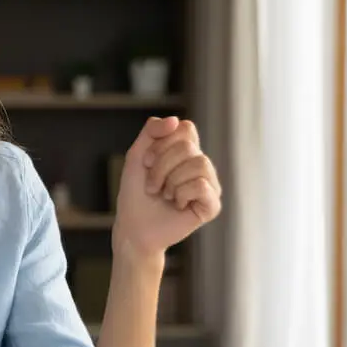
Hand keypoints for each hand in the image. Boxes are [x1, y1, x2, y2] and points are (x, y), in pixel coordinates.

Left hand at [112, 116, 222, 257]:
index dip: (162, 143)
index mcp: (187, 151)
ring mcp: (210, 185)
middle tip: (152, 184)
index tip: (147, 161)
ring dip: (171, 180)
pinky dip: (181, 194)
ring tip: (165, 194)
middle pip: (188, 147)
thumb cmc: (136, 193)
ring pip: (199, 164)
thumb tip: (176, 120)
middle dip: (161, 166)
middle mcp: (201, 165)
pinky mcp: (212, 205)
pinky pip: (202, 186)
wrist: (134, 227)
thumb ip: (152, 131)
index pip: (186, 128)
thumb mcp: (137, 155)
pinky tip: (177, 205)